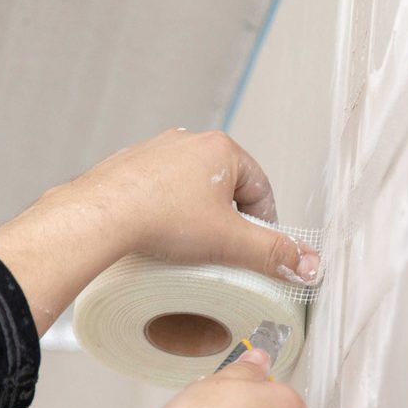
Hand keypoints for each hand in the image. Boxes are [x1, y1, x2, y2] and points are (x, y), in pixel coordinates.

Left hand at [0, 129, 320, 334]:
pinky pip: (159, 192)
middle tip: (222, 252)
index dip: (264, 224)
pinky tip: (158, 236)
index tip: (256, 250)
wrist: (99, 216)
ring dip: (196, 216)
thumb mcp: (230, 242)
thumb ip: (273, 254)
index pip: (261, 189)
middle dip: (228, 221)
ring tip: (188, 248)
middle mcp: (188, 142)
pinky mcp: (128, 167)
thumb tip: (308, 265)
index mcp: (221, 149)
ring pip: (191, 190)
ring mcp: (155, 152)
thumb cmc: (160, 220)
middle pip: (226, 189)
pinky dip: (165, 212)